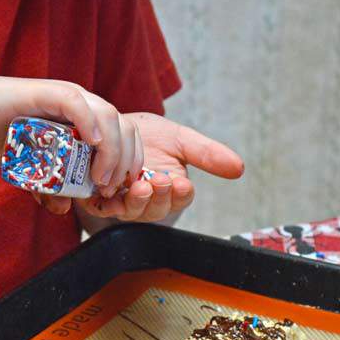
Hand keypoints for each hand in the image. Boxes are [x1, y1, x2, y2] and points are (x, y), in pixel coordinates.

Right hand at [0, 73, 143, 204]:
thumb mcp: (30, 171)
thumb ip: (48, 187)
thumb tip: (62, 208)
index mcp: (85, 120)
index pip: (125, 137)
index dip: (130, 163)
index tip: (120, 190)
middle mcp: (81, 104)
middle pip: (125, 127)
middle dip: (126, 161)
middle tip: (112, 188)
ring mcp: (66, 96)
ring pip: (108, 116)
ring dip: (112, 150)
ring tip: (101, 178)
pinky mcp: (46, 92)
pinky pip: (77, 104)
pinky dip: (90, 123)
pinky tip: (92, 144)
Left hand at [75, 112, 243, 221]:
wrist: (110, 127)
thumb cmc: (148, 136)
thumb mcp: (180, 140)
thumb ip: (207, 154)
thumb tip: (239, 168)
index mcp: (171, 190)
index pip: (181, 198)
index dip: (181, 194)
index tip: (182, 183)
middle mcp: (149, 202)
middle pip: (158, 209)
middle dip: (160, 197)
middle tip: (160, 181)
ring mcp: (124, 203)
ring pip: (133, 212)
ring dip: (137, 202)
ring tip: (140, 186)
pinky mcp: (99, 200)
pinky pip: (104, 207)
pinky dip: (108, 202)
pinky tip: (111, 189)